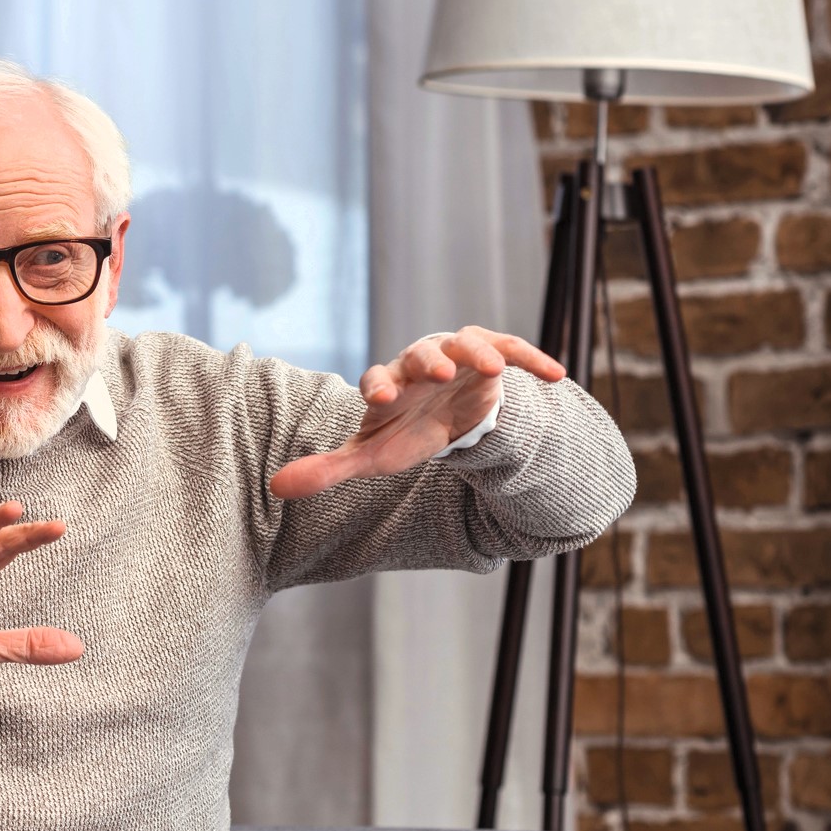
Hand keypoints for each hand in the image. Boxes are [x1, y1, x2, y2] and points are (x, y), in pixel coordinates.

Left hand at [268, 326, 563, 500]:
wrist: (451, 420)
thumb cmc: (404, 433)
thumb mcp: (371, 455)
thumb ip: (328, 469)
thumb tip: (276, 487)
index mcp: (390, 383)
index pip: (379, 378)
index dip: (380, 386)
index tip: (382, 399)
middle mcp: (422, 362)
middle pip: (422, 353)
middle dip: (429, 361)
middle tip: (438, 372)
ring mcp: (460, 356)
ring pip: (468, 343)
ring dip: (479, 353)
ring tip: (493, 370)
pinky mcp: (496, 358)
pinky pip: (514, 351)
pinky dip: (532, 360)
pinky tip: (554, 376)